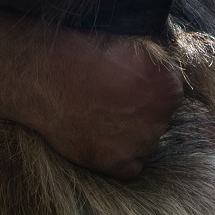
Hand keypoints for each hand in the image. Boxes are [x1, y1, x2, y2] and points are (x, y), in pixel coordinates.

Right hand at [0, 14, 184, 179]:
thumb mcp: (132, 46)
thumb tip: (163, 73)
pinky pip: (132, 168)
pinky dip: (121, 159)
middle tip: (113, 102)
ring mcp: (139, 143)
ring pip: (146, 143)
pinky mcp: (116, 164)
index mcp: (170, 87)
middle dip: (141, 112)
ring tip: (103, 119)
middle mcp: (161, 118)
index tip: (129, 87)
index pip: (170, 95)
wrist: (45, 76)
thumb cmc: (84, 54)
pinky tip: (103, 140)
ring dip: (131, 134)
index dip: (148, 90)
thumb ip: (155, 65)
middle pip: (159, 120)